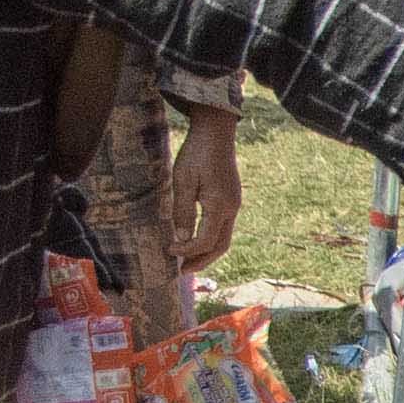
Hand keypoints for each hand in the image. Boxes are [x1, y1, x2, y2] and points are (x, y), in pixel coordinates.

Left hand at [165, 98, 245, 265]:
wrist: (216, 132)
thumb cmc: (197, 153)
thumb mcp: (183, 181)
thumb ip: (183, 212)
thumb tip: (181, 238)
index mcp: (220, 206)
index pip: (205, 241)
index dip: (187, 250)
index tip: (169, 249)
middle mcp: (231, 209)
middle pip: (220, 246)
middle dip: (201, 261)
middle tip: (182, 271)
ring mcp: (234, 204)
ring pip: (224, 238)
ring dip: (206, 252)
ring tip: (188, 259)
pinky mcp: (232, 198)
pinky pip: (223, 226)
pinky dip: (210, 238)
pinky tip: (197, 237)